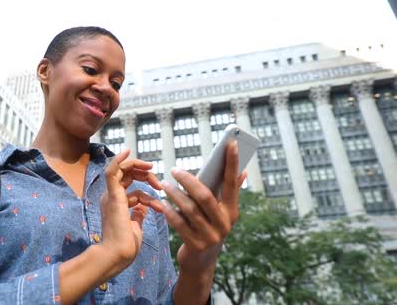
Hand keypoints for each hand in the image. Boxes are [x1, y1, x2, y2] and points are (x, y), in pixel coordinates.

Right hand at [100, 149, 163, 273]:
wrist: (117, 255)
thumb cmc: (126, 246)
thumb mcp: (135, 226)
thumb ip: (138, 214)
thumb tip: (144, 208)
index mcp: (117, 203)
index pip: (129, 183)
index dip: (143, 180)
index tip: (157, 186)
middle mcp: (112, 197)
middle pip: (126, 174)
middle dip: (144, 174)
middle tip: (158, 184)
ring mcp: (111, 196)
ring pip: (121, 170)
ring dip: (140, 169)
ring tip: (155, 180)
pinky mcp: (113, 196)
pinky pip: (112, 172)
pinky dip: (119, 160)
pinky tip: (127, 151)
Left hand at [162, 141, 246, 274]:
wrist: (201, 262)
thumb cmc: (208, 227)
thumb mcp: (220, 212)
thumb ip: (228, 192)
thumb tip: (243, 171)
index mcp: (232, 211)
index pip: (232, 183)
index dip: (232, 163)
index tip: (231, 143)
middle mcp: (225, 223)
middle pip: (205, 196)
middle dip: (189, 180)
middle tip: (175, 169)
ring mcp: (211, 236)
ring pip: (190, 210)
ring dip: (175, 194)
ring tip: (164, 184)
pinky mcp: (196, 245)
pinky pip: (180, 224)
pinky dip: (170, 212)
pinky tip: (161, 203)